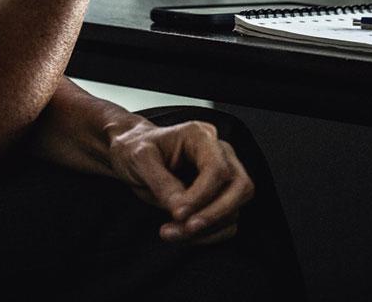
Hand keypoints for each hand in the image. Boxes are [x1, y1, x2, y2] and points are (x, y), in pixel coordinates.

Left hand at [108, 117, 254, 244]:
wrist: (130, 156)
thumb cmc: (135, 150)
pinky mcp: (219, 196)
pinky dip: (208, 235)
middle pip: (240, 187)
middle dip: (213, 214)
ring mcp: (223, 175)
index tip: (177, 213)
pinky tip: (182, 234)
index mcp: (201, 136)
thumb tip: (181, 210)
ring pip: (235, 209)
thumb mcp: (140, 160)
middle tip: (185, 229)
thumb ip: (161, 183)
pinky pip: (227, 222)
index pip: (218, 169)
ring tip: (170, 233)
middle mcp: (219, 153)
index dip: (201, 196)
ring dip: (206, 229)